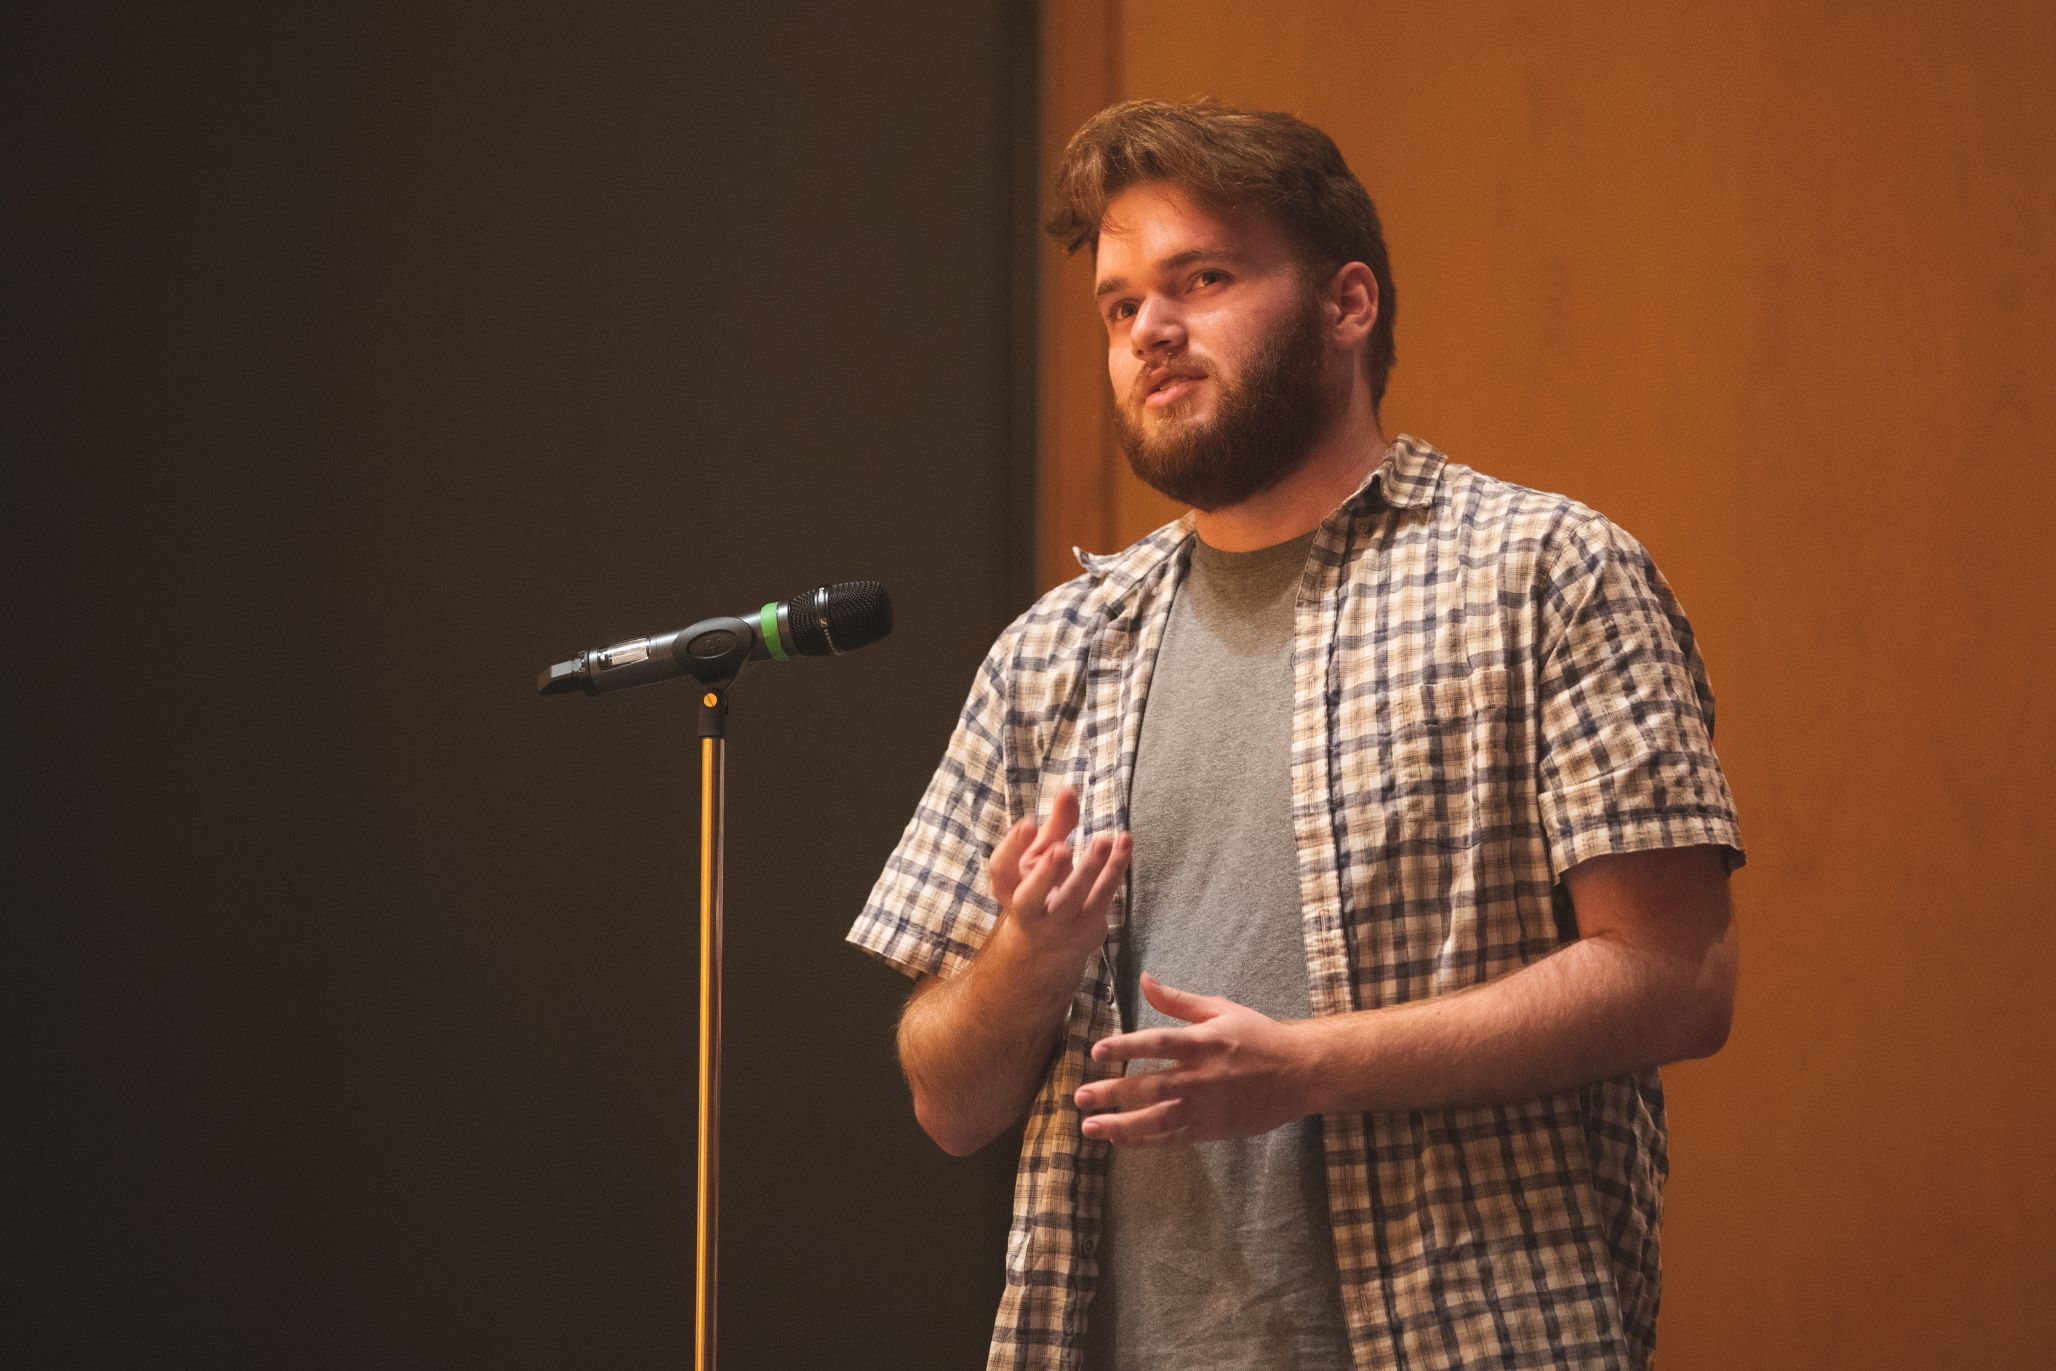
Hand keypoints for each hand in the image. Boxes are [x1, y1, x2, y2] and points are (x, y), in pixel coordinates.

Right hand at [987, 786, 1130, 974]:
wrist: (1053, 945)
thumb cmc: (1045, 886)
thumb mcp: (1042, 856)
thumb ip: (1056, 825)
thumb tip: (1068, 790)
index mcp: (1009, 889)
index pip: (1001, 871)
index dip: (1011, 848)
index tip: (1028, 823)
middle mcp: (1028, 911)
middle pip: (1030, 897)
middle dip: (1045, 873)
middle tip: (1060, 847)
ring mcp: (1058, 923)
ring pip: (1073, 898)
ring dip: (1090, 869)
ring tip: (1103, 840)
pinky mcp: (1088, 926)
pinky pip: (1103, 896)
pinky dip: (1115, 869)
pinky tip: (1124, 844)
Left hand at [1073, 973, 1315, 1146]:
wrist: (1299, 1073)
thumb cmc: (1259, 1036)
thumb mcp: (1220, 1009)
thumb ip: (1178, 1001)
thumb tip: (1144, 981)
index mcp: (1203, 1042)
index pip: (1157, 1043)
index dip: (1125, 1046)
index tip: (1095, 1050)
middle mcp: (1201, 1077)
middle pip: (1149, 1086)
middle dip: (1111, 1093)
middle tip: (1079, 1097)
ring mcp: (1206, 1106)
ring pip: (1157, 1119)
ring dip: (1120, 1124)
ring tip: (1089, 1127)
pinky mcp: (1211, 1128)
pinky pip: (1171, 1137)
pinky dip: (1144, 1141)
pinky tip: (1119, 1141)